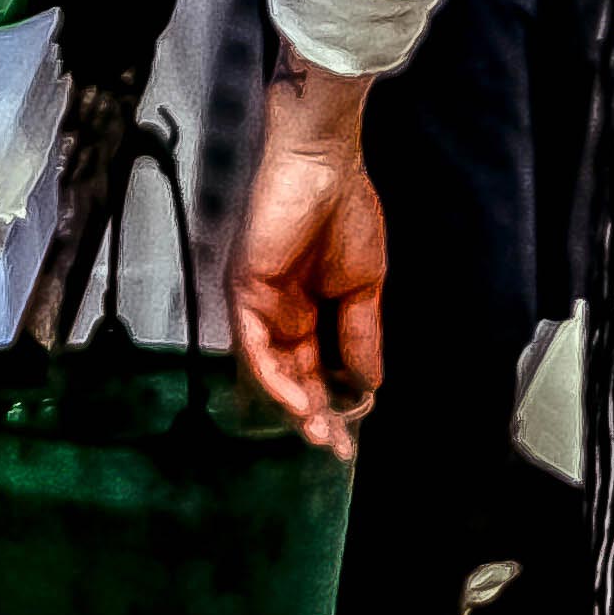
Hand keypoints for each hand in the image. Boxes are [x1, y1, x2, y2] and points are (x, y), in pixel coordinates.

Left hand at [232, 61, 387, 456]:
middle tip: (332, 448)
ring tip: (318, 433)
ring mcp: (262, 304)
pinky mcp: (245, 291)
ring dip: (294, 404)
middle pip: (294, 376)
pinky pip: (256, 346)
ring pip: (272, 368)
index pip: (318, 368)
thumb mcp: (364, 287)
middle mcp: (284, 313)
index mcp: (313, 310)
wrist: (326, 166)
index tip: (350, 438)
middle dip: (314, 415)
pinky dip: (276, 378)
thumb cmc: (348, 213)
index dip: (334, 403)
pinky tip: (300, 401)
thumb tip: (369, 383)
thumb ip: (361, 336)